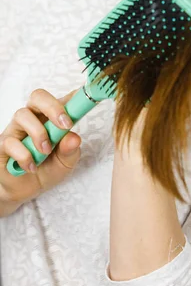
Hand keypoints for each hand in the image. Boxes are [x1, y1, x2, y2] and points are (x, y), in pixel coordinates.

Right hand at [0, 88, 81, 206]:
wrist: (24, 190)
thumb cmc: (47, 169)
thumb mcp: (66, 162)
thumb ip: (71, 150)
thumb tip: (74, 138)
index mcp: (52, 118)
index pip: (63, 99)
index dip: (75, 95)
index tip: (88, 98)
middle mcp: (34, 118)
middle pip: (38, 96)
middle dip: (53, 108)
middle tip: (65, 125)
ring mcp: (17, 129)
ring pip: (22, 115)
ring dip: (39, 134)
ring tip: (46, 152)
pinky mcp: (3, 144)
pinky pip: (11, 142)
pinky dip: (25, 156)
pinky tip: (32, 167)